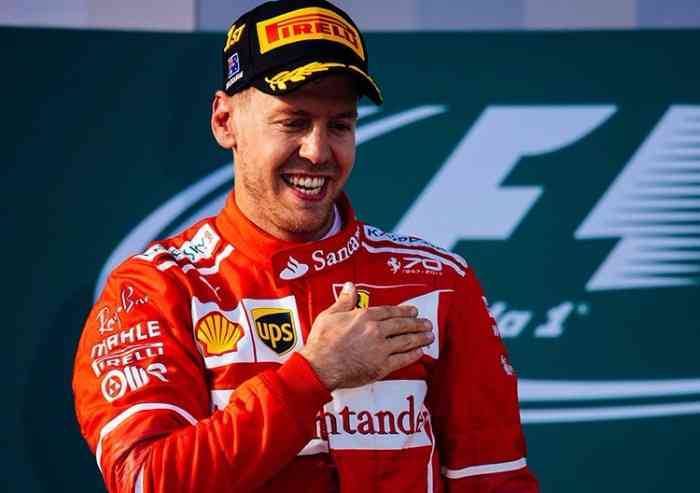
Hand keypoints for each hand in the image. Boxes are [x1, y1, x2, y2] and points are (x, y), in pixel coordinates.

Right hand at [299, 282, 433, 390]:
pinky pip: (402, 360)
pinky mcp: (382, 367)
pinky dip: (413, 355)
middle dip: (417, 324)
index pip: (390, 311)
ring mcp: (381, 349)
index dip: (404, 311)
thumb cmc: (321, 342)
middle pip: (402, 325)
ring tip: (429, 336)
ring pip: (406, 341)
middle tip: (427, 323)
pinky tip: (420, 352)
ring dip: (420, 338)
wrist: (319, 367)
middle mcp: (376, 331)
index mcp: (365, 316)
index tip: (413, 311)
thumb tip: (351, 286)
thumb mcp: (329, 315)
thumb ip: (344, 301)